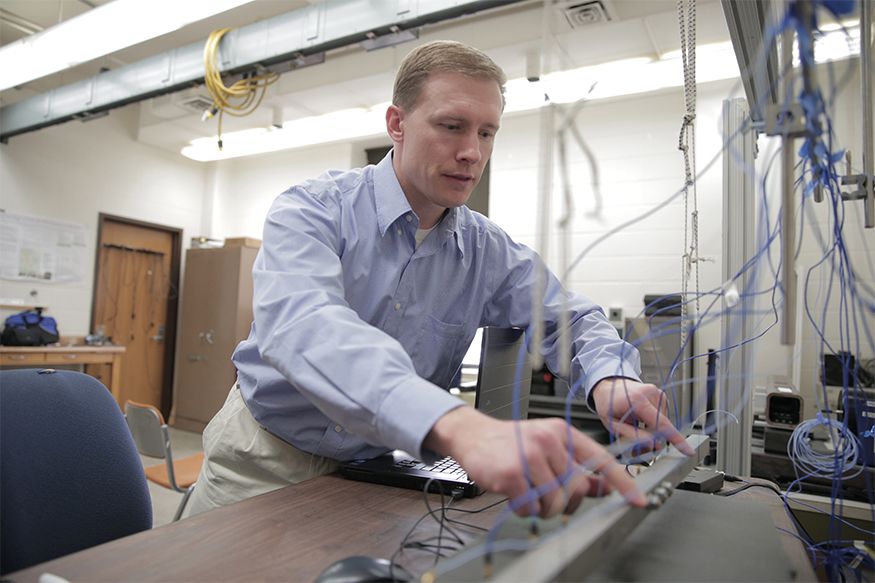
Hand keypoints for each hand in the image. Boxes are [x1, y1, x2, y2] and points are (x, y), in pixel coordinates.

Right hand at [424, 407, 646, 517]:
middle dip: (564, 502)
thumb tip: (604, 487)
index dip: (622, 483)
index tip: (639, 500)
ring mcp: (530, 454)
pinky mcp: (512, 472)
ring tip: (528, 493)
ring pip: (555, 501)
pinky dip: (524, 508)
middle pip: (576, 488)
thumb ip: (576, 467)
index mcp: (562, 432)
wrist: (473, 435)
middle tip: (548, 498)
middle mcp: (549, 440)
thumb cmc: (511, 443)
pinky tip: (515, 494)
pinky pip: (531, 506)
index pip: (601, 459)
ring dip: (542, 507)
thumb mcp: (547, 448)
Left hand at [590, 377, 692, 455]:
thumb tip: (654, 445)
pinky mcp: (661, 396)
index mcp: (638, 400)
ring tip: (636, 425)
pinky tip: (641, 419)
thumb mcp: (613, 424)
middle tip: (638, 444)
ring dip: (652, 430)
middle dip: (653, 439)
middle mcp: (651, 394)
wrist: (609, 386)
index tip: (687, 450)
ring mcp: (658, 393)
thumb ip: (633, 435)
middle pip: (662, 426)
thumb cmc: (608, 403)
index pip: (662, 424)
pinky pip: (661, 417)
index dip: (676, 439)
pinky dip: (653, 423)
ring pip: (662, 423)